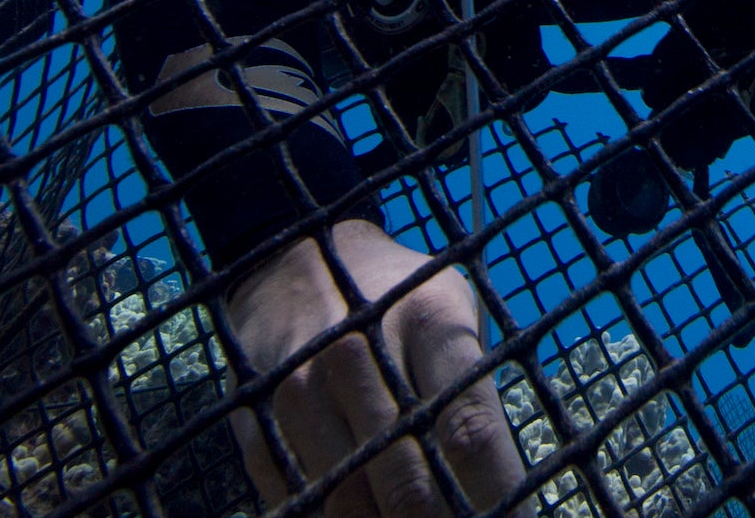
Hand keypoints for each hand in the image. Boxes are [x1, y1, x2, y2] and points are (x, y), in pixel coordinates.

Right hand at [225, 219, 530, 516]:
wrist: (289, 262)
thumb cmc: (396, 297)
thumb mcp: (450, 313)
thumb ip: (472, 397)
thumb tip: (498, 496)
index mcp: (426, 322)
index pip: (469, 435)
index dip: (497, 498)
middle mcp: (357, 358)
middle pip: (410, 486)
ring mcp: (299, 396)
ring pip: (352, 507)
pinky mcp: (257, 430)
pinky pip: (303, 505)